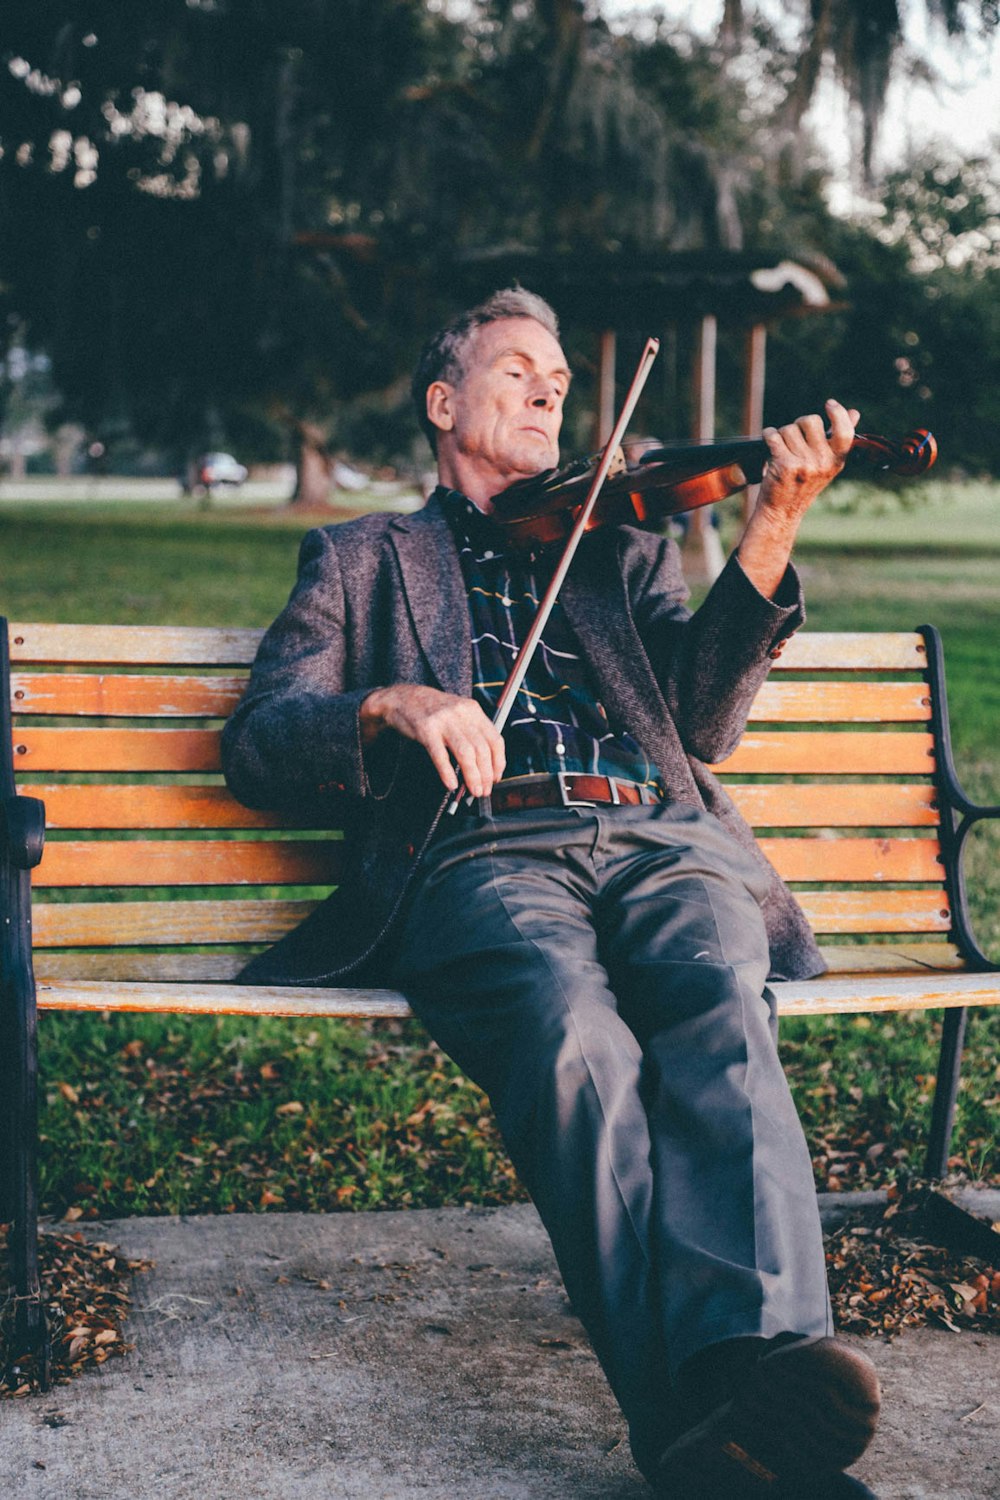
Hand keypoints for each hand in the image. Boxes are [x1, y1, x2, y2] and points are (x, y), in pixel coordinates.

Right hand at [360, 684, 505, 796]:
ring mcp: (443, 721)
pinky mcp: (426, 729)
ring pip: (466, 753)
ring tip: (473, 790)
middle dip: (486, 774)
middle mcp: (461, 714)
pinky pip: (440, 755)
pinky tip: (451, 784)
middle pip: (482, 749)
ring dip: (472, 776)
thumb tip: (484, 766)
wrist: (403, 698)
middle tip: (484, 790)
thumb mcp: (458, 713)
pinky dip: (447, 772)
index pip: (495, 740)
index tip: (496, 778)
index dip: (498, 763)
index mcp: (473, 710)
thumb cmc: (433, 710)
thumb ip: (472, 734)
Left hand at [758, 399, 858, 521]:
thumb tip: (854, 413)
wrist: (782, 511)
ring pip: (789, 429)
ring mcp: (804, 464)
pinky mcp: (785, 465)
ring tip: (783, 451)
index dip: (838, 414)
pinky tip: (770, 446)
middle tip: (795, 440)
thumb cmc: (804, 483)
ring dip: (782, 435)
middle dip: (799, 425)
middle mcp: (822, 463)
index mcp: (837, 460)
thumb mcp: (827, 463)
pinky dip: (768, 436)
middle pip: (810, 421)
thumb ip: (839, 439)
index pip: (844, 432)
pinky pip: (773, 436)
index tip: (830, 404)